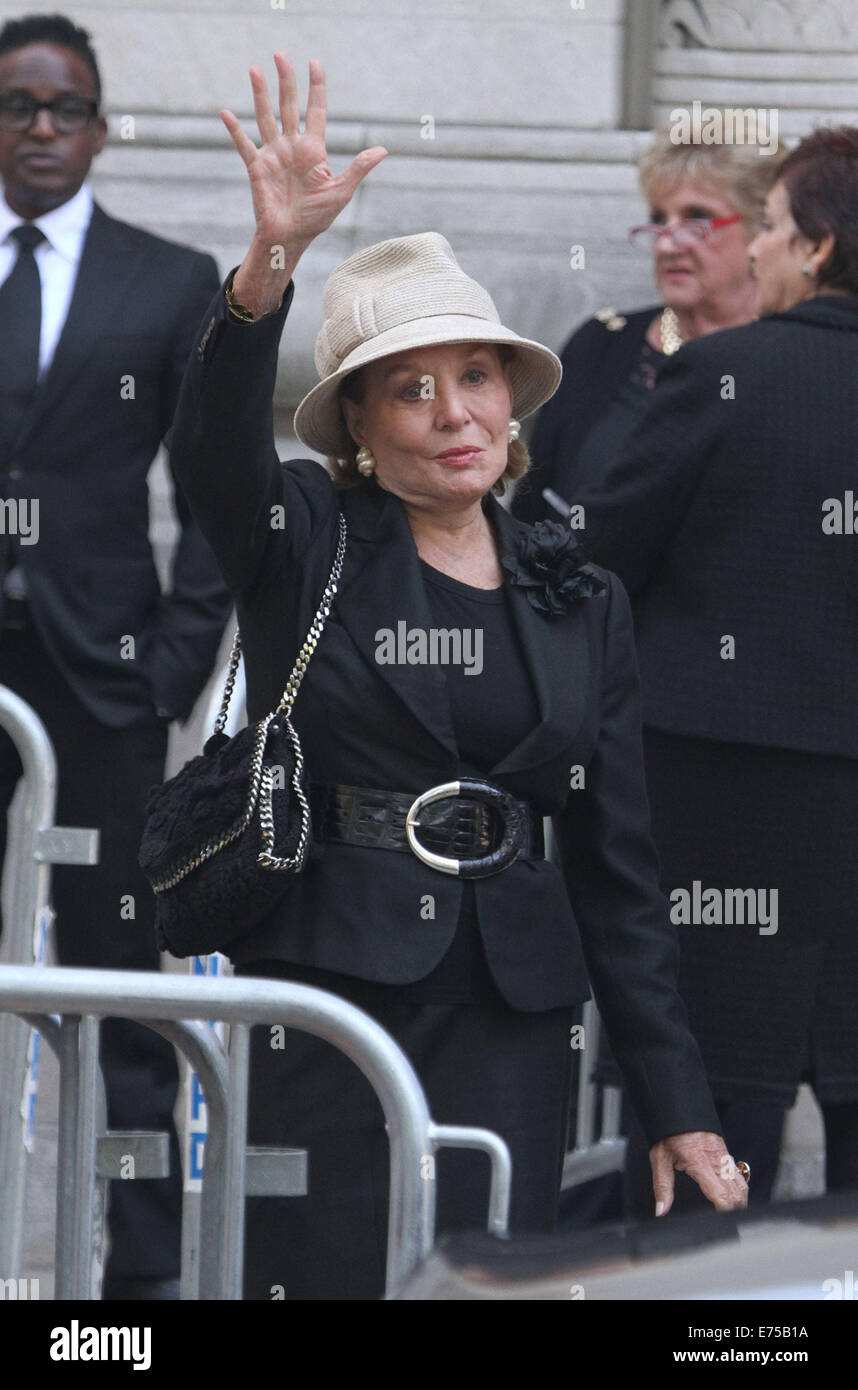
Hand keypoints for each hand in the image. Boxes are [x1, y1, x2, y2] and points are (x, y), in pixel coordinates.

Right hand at [221, 54, 386, 312]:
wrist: (292, 237)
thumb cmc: (317, 218)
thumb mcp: (341, 191)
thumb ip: (359, 168)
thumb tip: (383, 150)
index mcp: (313, 150)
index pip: (315, 110)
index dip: (316, 87)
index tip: (314, 63)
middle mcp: (292, 146)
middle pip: (289, 105)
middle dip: (286, 81)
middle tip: (281, 55)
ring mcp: (273, 155)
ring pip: (266, 117)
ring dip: (260, 94)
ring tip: (256, 70)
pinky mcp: (257, 168)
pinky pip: (244, 145)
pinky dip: (234, 130)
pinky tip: (225, 113)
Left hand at [650, 1130, 748, 1216]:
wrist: (678, 1106)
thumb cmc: (668, 1131)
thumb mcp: (659, 1158)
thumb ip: (662, 1186)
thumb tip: (660, 1210)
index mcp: (700, 1163)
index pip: (722, 1194)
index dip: (726, 1212)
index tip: (723, 1224)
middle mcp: (716, 1160)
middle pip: (737, 1194)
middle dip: (735, 1211)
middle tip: (727, 1225)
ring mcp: (723, 1156)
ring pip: (741, 1185)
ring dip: (739, 1201)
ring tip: (731, 1216)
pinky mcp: (725, 1152)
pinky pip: (738, 1175)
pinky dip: (739, 1189)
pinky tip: (733, 1198)